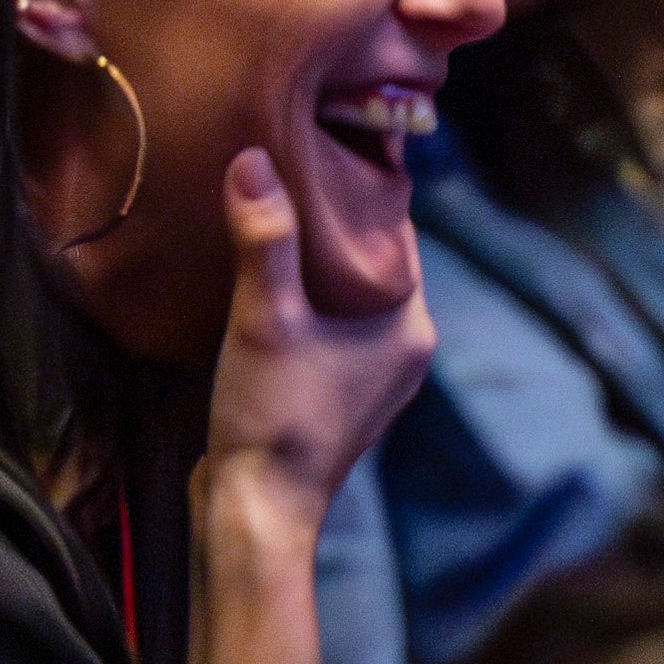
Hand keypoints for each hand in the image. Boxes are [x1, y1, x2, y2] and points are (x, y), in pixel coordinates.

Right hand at [195, 146, 431, 516]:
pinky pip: (329, 330)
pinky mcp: (337, 398)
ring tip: (267, 221)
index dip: (359, 191)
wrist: (256, 512)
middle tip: (284, 175)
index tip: (319, 151)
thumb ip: (264, 240)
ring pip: (348, 298)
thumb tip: (254, 159)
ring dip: (313, 267)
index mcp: (409, 326)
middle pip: (371, 263)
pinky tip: (262, 288)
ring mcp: (372, 379)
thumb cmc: (274, 417)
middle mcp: (405, 350)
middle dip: (331, 225)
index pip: (395, 234)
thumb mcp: (266, 319)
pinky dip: (304, 303)